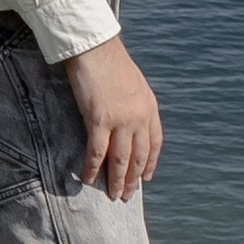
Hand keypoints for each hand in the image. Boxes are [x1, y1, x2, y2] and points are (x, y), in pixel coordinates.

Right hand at [63, 36, 161, 199]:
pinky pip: (97, 152)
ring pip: (120, 160)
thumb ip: (135, 102)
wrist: (96, 47)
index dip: (150, 163)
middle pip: (139, 156)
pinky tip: (89, 179)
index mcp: (149, 107)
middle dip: (133, 178)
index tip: (146, 177)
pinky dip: (92, 168)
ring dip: (117, 180)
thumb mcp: (134, 82)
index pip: (154, 143)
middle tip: (127, 195)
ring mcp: (120, 120)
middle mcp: (139, 117)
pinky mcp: (99, 120)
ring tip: (113, 195)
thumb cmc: (110, 60)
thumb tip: (130, 118)